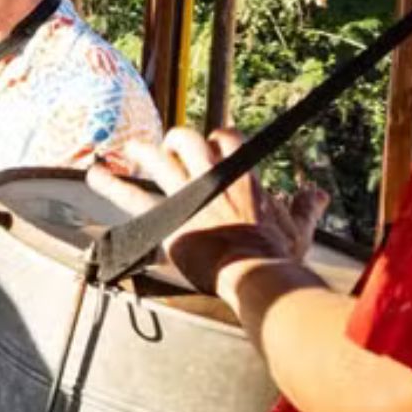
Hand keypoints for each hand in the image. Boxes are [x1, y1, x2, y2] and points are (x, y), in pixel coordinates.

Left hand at [86, 127, 328, 307]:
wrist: (255, 273)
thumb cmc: (276, 255)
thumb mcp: (297, 228)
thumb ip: (305, 207)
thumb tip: (317, 194)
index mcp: (242, 175)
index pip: (227, 139)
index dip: (216, 138)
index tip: (211, 143)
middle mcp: (211, 176)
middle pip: (188, 139)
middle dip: (175, 138)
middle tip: (164, 144)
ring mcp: (186, 194)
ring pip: (156, 158)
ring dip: (139, 151)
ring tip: (126, 150)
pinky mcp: (165, 216)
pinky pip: (131, 194)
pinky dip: (111, 183)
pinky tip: (95, 175)